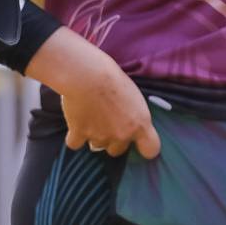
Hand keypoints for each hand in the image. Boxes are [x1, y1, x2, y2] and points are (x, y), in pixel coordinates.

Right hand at [28, 27, 161, 159]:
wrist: (86, 75)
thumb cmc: (111, 77)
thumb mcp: (133, 95)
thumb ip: (133, 114)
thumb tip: (127, 119)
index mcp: (140, 124)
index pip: (151, 149)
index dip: (145, 147)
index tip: (139, 142)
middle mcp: (122, 134)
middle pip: (118, 150)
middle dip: (112, 140)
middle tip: (106, 122)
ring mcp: (100, 137)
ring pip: (97, 146)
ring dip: (93, 135)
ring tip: (89, 116)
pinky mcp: (79, 134)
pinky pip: (76, 144)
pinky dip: (74, 136)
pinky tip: (75, 124)